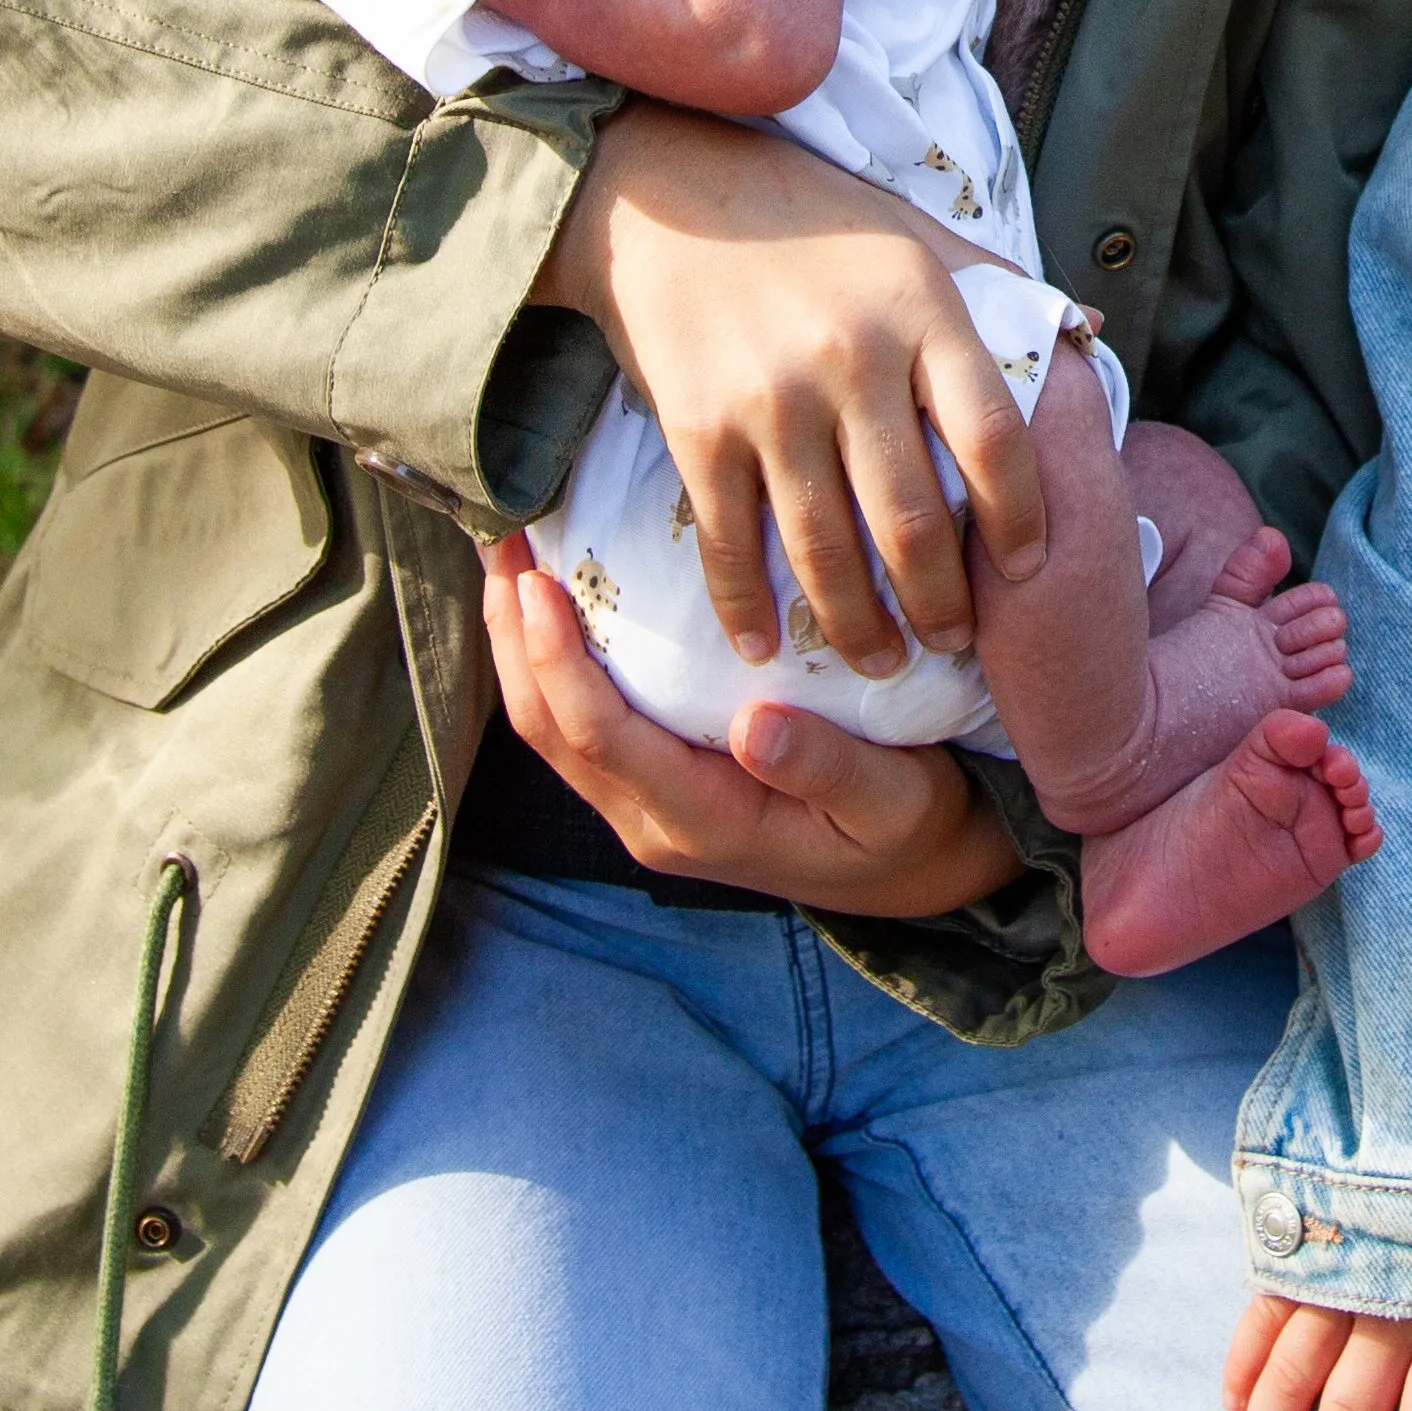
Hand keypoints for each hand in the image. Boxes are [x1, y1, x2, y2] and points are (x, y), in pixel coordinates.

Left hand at [479, 537, 1024, 917]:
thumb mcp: (893, 802)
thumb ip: (827, 769)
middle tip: (499, 541)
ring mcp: (644, 805)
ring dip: (519, 643)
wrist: (911, 869)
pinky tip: (553, 594)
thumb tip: (757, 725)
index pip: (601, 740)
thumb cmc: (906, 825)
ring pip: (549, 727)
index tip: (538, 584)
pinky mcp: (651, 782)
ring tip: (509, 553)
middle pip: (547, 730)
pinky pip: (578, 720)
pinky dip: (551, 657)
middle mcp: (653, 820)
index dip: (558, 662)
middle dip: (512, 638)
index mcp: (701, 824)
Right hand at [532, 106, 1049, 669]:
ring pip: (826, 552)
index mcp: (923, 311)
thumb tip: (1092, 333)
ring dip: (857, 627)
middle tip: (954, 643)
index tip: (1029, 568)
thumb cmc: (809, 218)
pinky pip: (730, 544)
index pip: (995, 438)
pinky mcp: (699, 428)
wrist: (663, 193)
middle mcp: (852, 359)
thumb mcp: (917, 233)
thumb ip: (1000, 289)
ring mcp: (771, 400)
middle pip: (914, 520)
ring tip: (881, 662)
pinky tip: (764, 647)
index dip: (1022, 518)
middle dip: (941, 603)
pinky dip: (747, 608)